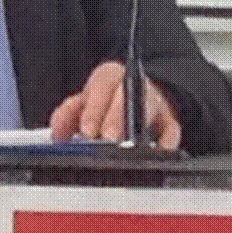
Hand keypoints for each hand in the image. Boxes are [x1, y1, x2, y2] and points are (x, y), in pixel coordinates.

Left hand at [50, 61, 181, 149]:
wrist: (139, 93)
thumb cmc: (108, 100)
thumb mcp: (84, 102)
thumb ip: (68, 115)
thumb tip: (59, 135)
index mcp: (110, 77)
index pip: (102, 86)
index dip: (94, 109)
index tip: (87, 130)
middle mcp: (134, 87)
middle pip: (126, 98)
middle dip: (116, 119)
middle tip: (107, 139)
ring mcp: (154, 103)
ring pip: (149, 111)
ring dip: (138, 132)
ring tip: (128, 153)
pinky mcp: (170, 121)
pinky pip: (172, 131)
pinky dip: (166, 143)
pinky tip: (155, 155)